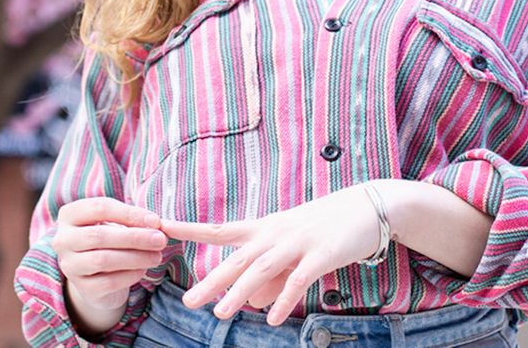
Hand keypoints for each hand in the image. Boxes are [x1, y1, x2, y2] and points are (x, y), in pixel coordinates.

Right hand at [55, 197, 169, 317]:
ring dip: (136, 257)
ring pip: (103, 260)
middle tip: (161, 240)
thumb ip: (133, 221)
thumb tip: (156, 224)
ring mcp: (69, 265)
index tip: (155, 221)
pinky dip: (130, 275)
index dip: (130, 213)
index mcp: (70, 214)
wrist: (97, 273)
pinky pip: (108, 282)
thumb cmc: (110, 238)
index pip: (100, 208)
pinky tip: (143, 270)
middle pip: (100, 236)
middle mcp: (62, 239)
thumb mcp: (117, 223)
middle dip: (135, 237)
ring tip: (157, 256)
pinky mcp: (81, 288)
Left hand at [159, 185, 382, 325]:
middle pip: (237, 258)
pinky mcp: (322, 254)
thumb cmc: (323, 228)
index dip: (190, 228)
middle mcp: (275, 233)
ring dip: (240, 292)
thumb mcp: (290, 248)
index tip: (161, 226)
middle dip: (212, 280)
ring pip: (262, 269)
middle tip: (189, 300)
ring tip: (222, 313)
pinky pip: (299, 280)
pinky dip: (284, 298)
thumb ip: (268, 275)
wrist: (366, 208)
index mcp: (264, 228)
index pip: (220, 228)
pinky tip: (272, 319)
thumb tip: (250, 302)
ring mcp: (298, 242)